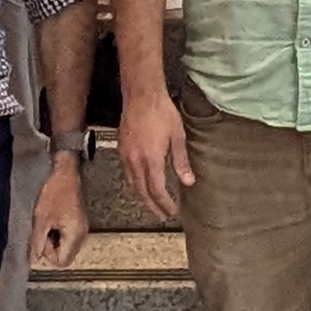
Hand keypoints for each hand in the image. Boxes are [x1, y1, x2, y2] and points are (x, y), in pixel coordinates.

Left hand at [29, 158, 89, 271]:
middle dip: (51, 248)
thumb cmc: (55, 190)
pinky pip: (68, 236)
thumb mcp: (41, 218)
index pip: (62, 261)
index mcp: (75, 234)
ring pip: (67, 246)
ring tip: (47, 224)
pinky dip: (58, 232)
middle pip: (66, 255)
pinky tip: (52, 219)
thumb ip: (37, 242)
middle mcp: (83, 232)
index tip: (41, 240)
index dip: (48, 254)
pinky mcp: (79, 219)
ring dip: (54, 240)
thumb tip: (34, 258)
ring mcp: (82, 225)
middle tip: (43, 232)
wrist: (65, 169)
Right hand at [120, 84, 194, 223]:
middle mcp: (136, 161)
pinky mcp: (121, 149)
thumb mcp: (178, 136)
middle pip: (142, 192)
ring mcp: (126, 156)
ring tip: (152, 204)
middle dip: (152, 205)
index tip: (171, 212)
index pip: (156, 189)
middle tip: (161, 215)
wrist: (141, 95)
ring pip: (132, 184)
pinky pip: (127, 173)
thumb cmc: (162, 112)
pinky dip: (134, 184)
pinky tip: (141, 184)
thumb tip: (188, 182)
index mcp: (151, 159)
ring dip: (142, 197)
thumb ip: (181, 161)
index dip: (164, 203)